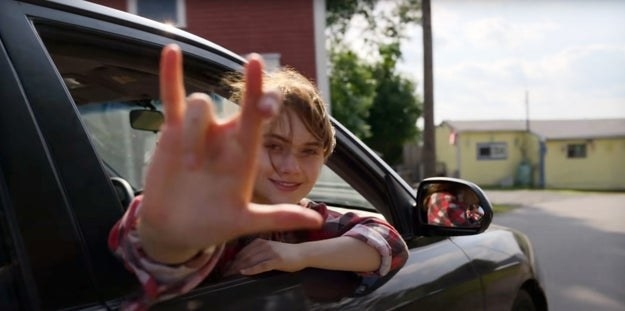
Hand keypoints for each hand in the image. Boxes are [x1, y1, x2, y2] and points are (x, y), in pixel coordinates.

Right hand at [137, 44, 322, 263]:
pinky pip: (172, 98)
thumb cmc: (213, 225)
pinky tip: (171, 50)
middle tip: (256, 64)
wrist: (175, 229)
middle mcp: (226, 138)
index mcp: (244, 155)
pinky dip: (171, 74)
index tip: (271, 100)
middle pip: (241, 103)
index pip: (260, 121)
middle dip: (252, 88)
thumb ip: (278, 217)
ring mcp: (200, 132)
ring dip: (194, 132)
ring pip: (201, 106)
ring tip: (188, 167)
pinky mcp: (172, 131)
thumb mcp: (245, 221)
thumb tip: (314, 219)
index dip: (267, 103)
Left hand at [226, 239, 306, 275]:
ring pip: (251, 260)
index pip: (243, 251)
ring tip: (230, 274)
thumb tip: (242, 260)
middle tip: (225, 273)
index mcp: (261, 241)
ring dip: (239, 268)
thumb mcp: (270, 248)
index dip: (233, 260)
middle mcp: (264, 244)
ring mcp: (271, 252)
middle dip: (233, 265)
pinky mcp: (277, 260)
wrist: (303, 253)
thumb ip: (257, 251)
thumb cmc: (286, 252)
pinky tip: (244, 272)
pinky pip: (261, 265)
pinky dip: (251, 269)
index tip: (226, 268)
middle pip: (244, 256)